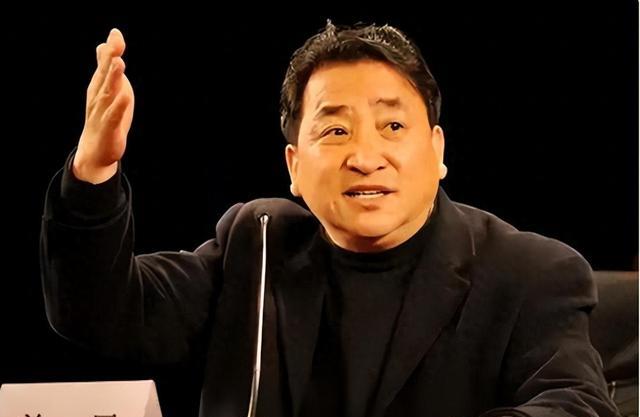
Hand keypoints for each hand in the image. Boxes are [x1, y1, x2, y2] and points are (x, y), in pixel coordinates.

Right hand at [73, 28, 133, 183]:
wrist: (94, 150)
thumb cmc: (102, 116)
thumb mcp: (105, 89)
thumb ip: (105, 68)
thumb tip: (104, 46)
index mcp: (99, 86)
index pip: (105, 65)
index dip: (111, 49)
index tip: (116, 33)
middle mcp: (99, 97)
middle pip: (105, 75)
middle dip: (110, 59)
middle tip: (116, 42)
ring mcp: (103, 112)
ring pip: (109, 93)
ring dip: (113, 78)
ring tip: (119, 63)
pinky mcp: (110, 128)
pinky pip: (114, 116)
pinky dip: (119, 106)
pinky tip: (125, 97)